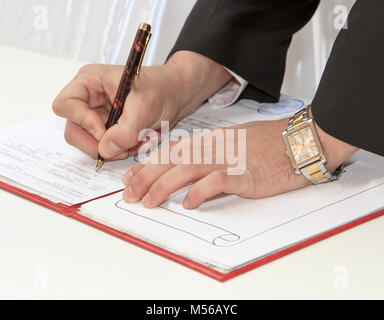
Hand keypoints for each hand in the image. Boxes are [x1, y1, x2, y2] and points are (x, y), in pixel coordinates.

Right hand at [52, 51, 231, 159]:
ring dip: (117, 149)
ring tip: (141, 140)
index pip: (65, 105)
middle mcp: (89, 99)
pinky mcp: (109, 129)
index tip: (105, 131)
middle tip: (126, 146)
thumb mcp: (146, 107)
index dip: (82, 122)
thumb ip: (126, 130)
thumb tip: (104, 150)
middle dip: (101, 143)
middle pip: (74, 130)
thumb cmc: (162, 89)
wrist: (177, 95)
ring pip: (92, 144)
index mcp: (90, 81)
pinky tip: (142, 140)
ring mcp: (98, 115)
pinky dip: (124, 150)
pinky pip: (108, 148)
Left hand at [121, 108, 358, 208]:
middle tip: (130, 194)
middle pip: (173, 159)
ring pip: (188, 168)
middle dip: (147, 176)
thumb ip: (212, 160)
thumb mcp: (235, 145)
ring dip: (164, 185)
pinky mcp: (246, 173)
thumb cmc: (271, 144)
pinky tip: (188, 203)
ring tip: (149, 202)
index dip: (149, 164)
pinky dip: (200, 191)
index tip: (132, 178)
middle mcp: (215, 146)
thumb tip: (192, 181)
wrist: (300, 141)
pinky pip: (218, 181)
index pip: (172, 150)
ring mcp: (230, 159)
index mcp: (212, 139)